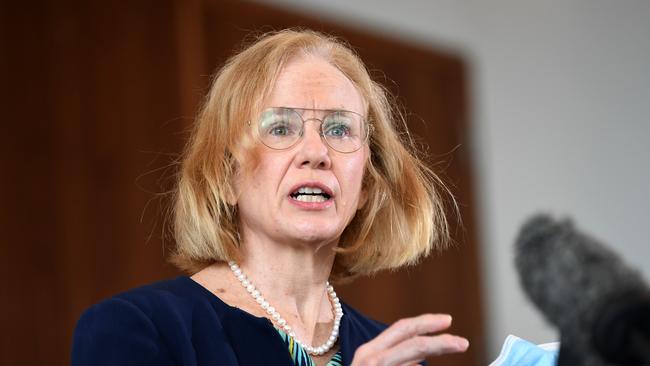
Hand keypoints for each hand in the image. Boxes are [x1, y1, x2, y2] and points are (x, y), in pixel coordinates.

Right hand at [350, 314, 468, 365]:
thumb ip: (396, 364)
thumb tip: (419, 364)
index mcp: (369, 352)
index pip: (401, 329)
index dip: (425, 322)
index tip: (447, 322)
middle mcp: (371, 357)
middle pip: (412, 340)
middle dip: (440, 339)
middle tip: (462, 342)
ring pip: (414, 353)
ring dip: (438, 348)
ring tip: (457, 347)